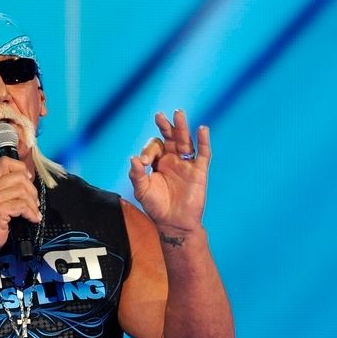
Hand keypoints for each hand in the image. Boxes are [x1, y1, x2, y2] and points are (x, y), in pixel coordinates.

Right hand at [0, 158, 40, 257]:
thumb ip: (6, 189)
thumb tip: (28, 182)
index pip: (6, 162)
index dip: (21, 168)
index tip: (28, 180)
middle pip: (19, 177)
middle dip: (32, 191)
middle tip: (34, 203)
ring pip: (23, 191)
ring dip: (33, 204)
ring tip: (33, 213)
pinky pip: (22, 206)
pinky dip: (31, 213)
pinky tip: (31, 219)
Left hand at [127, 110, 210, 233]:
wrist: (173, 223)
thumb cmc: (156, 206)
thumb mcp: (142, 191)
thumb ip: (137, 175)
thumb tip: (133, 159)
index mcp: (159, 162)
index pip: (154, 146)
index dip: (148, 151)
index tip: (144, 162)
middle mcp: (173, 159)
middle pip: (171, 137)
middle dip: (165, 126)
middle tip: (159, 115)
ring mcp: (187, 164)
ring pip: (185, 141)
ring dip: (182, 128)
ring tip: (178, 114)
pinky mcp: (199, 171)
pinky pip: (203, 154)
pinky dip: (203, 141)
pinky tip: (202, 129)